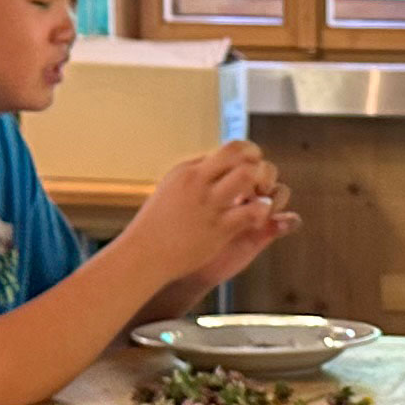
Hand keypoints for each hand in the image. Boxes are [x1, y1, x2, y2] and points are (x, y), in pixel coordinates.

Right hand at [127, 141, 290, 289]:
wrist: (142, 256)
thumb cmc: (156, 227)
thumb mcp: (171, 190)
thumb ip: (192, 178)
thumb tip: (211, 169)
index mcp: (188, 169)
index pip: (230, 149)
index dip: (246, 161)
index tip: (246, 177)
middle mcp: (198, 180)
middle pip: (241, 151)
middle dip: (259, 164)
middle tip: (260, 185)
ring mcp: (208, 203)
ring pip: (248, 174)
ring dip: (263, 184)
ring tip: (260, 199)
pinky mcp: (218, 228)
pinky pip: (252, 210)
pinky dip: (262, 211)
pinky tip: (258, 218)